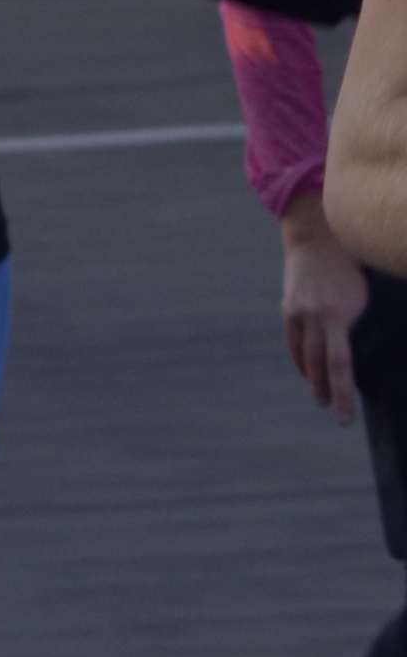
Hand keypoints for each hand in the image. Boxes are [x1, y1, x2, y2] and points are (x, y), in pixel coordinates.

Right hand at [282, 196, 368, 418]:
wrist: (316, 236)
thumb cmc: (349, 267)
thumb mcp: (362, 295)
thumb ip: (358, 322)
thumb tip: (367, 354)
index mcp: (338, 313)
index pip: (341, 365)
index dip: (343, 395)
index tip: (345, 420)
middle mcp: (316, 315)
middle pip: (321, 366)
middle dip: (330, 394)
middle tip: (339, 417)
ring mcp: (299, 312)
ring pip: (305, 357)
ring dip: (314, 381)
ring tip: (322, 399)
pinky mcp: (289, 307)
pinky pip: (294, 342)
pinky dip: (300, 360)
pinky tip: (307, 372)